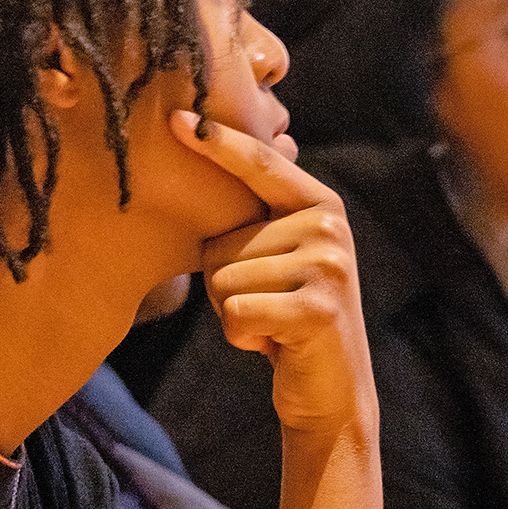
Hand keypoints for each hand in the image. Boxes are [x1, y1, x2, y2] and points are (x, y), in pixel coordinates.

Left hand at [171, 111, 376, 437]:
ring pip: (225, 280)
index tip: (176, 117)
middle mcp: (329, 226)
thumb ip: (251, 221)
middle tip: (267, 306)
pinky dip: (242, 338)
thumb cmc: (285, 319)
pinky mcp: (318, 310)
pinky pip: (237, 313)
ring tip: (272, 324)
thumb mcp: (275, 259)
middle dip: (226, 284)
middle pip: (222, 242)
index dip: (217, 141)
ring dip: (233, 314)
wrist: (332, 391)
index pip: (260, 164)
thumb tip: (193, 169)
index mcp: (320, 204)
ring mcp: (328, 267)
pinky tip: (274, 344)